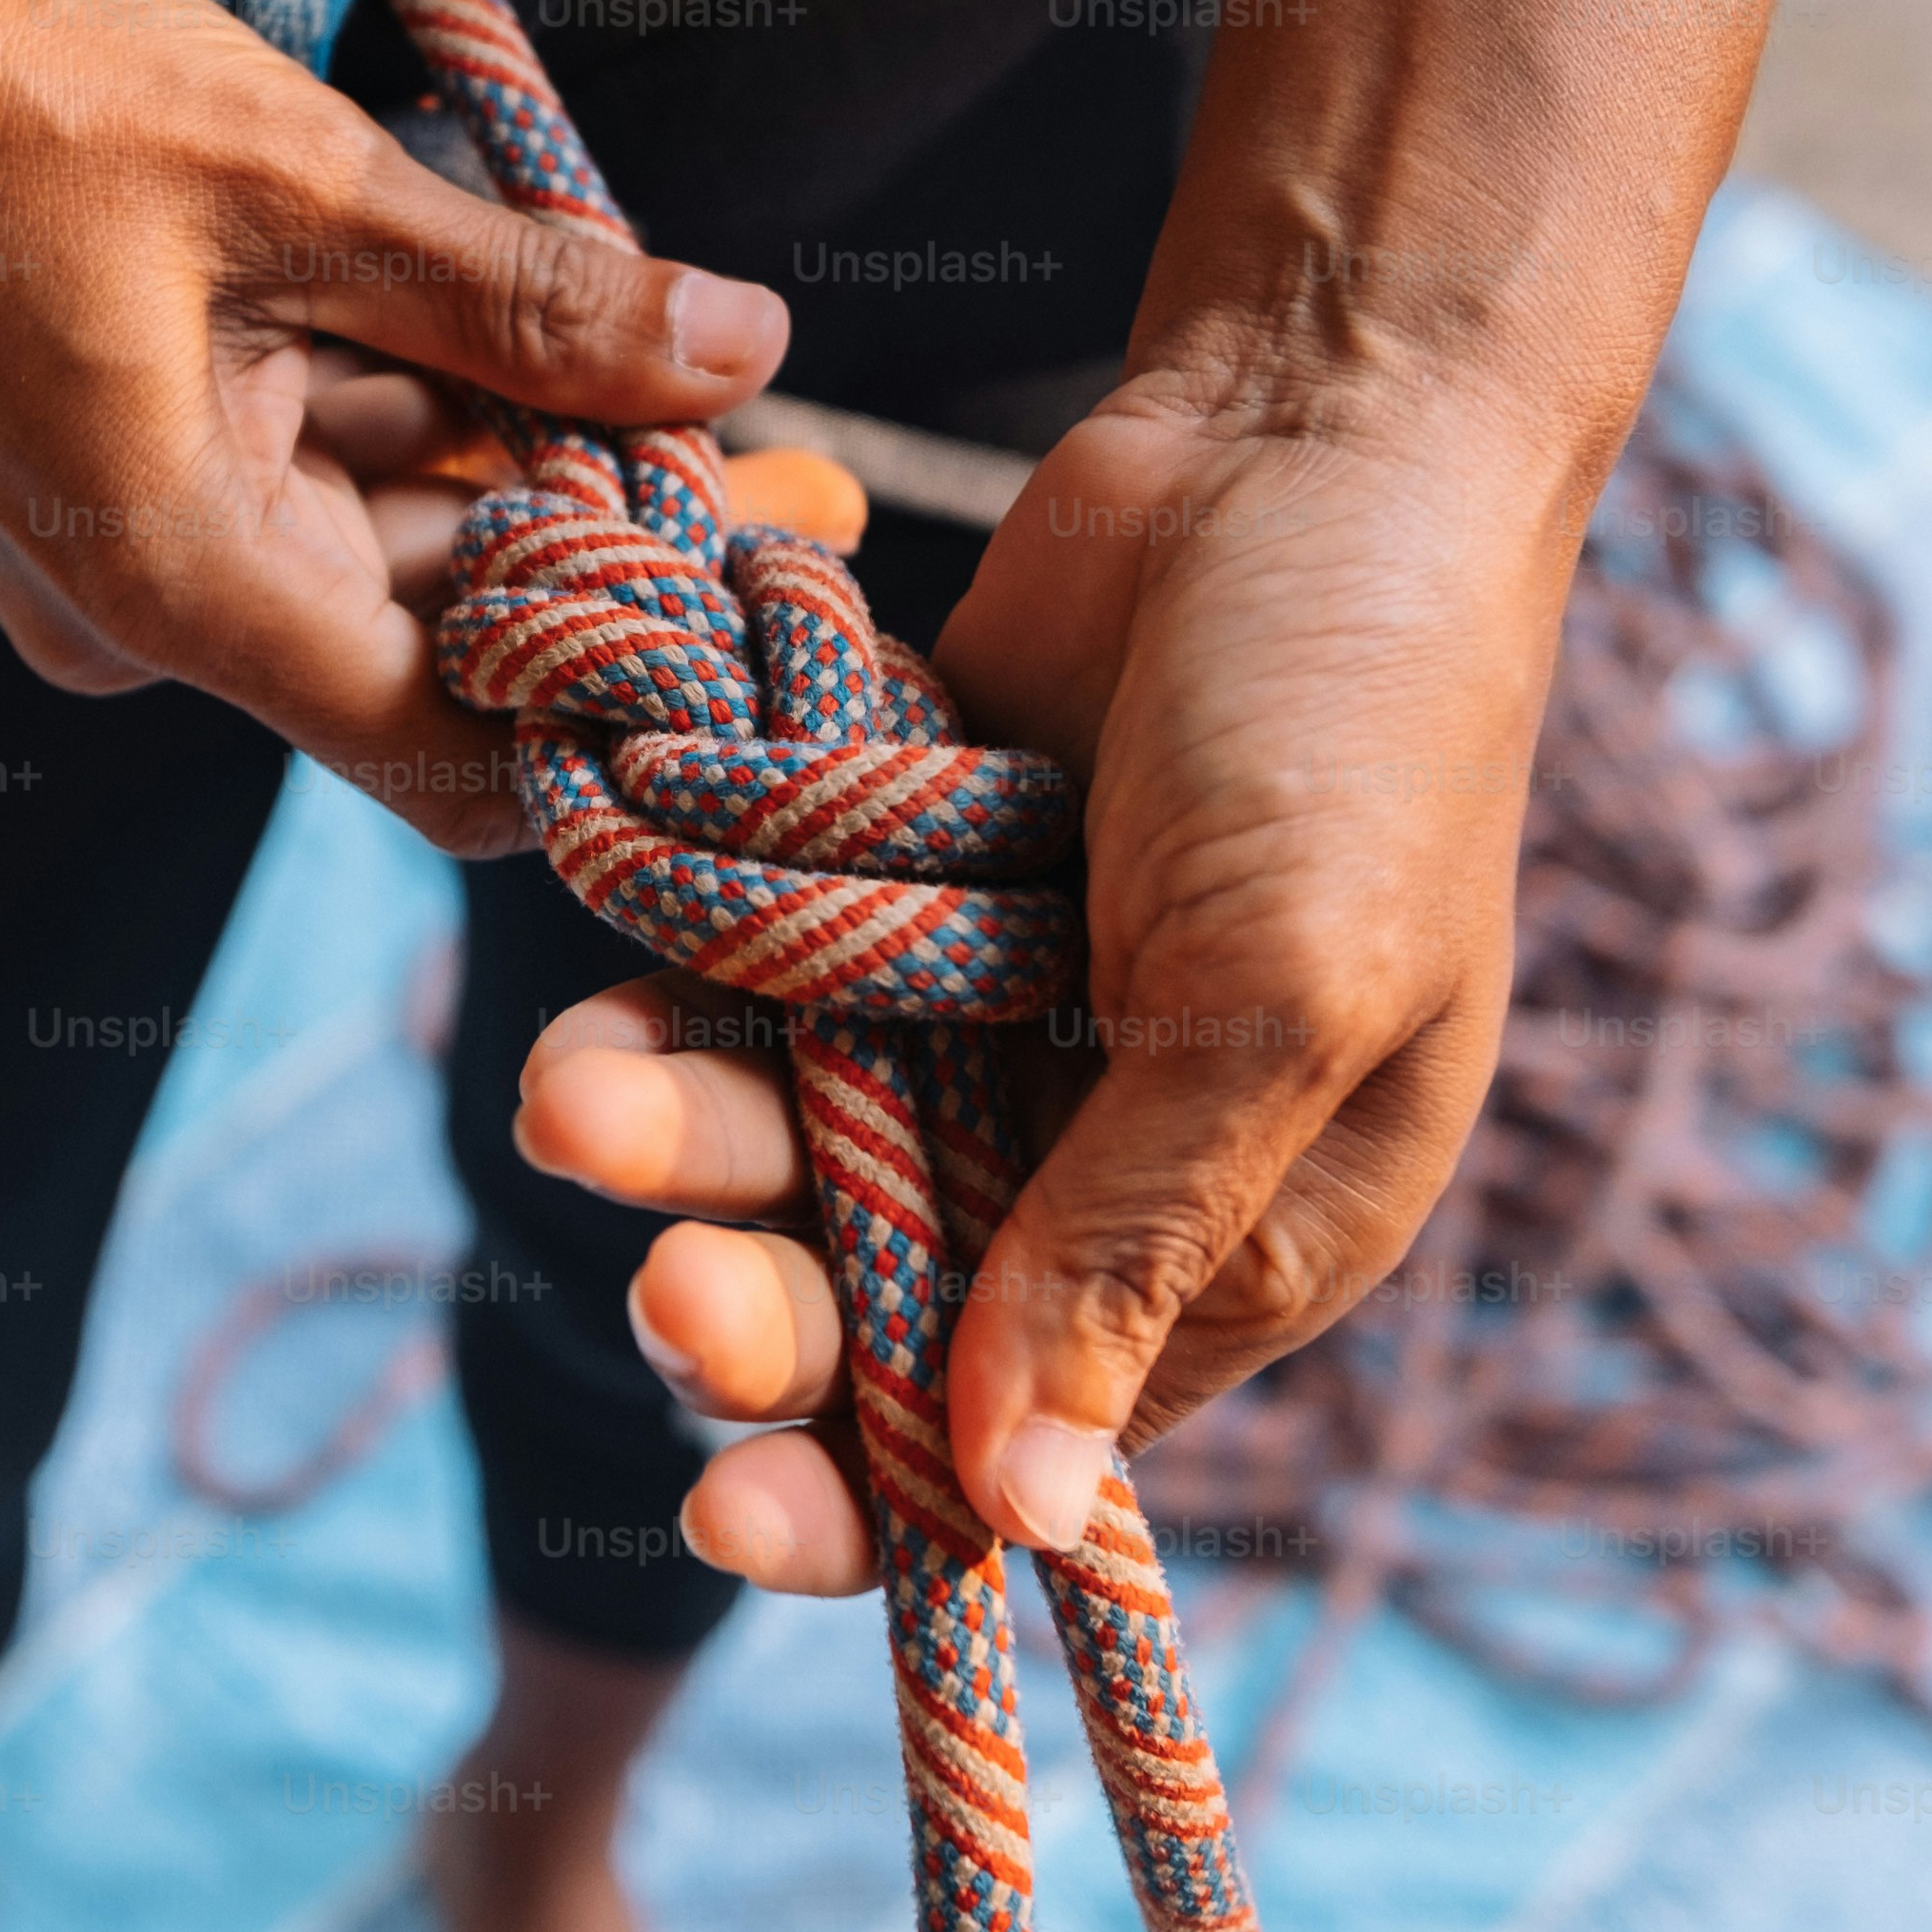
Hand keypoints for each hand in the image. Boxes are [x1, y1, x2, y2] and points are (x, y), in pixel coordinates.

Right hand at [0, 0, 788, 856]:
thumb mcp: (301, 180)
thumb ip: (525, 293)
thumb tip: (741, 354)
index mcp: (172, 584)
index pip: (452, 749)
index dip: (621, 705)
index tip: (760, 617)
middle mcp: (145, 615)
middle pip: (437, 645)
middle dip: (613, 561)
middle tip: (796, 474)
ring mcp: (131, 558)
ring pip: (392, 559)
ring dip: (533, 480)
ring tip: (705, 395)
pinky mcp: (131, 486)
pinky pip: (318, 489)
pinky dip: (432, 430)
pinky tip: (562, 352)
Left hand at [510, 377, 1582, 1581]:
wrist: (1311, 419)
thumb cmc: (1361, 716)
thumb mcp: (1281, 993)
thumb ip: (1138, 1239)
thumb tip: (1021, 1509)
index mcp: (1256, 1232)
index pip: (1038, 1445)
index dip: (877, 1499)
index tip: (727, 1512)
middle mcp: (1108, 1148)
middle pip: (883, 1305)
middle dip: (757, 1304)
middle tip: (658, 1279)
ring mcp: (988, 1011)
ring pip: (786, 1141)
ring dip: (678, 1141)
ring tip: (569, 1098)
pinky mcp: (894, 880)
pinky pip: (753, 981)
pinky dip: (677, 994)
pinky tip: (600, 994)